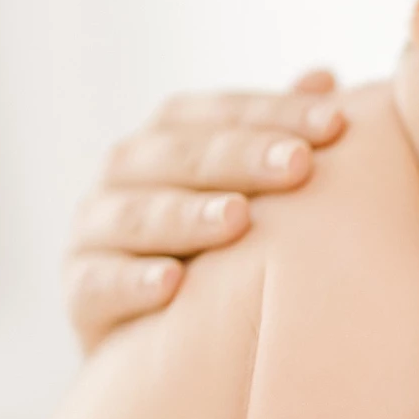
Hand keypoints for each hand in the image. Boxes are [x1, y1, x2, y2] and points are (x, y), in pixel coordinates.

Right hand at [67, 68, 346, 349]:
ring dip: (186, 215)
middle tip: (298, 165)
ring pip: (135, 214)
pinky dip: (133, 281)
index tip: (337, 125)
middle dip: (239, 157)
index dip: (278, 113)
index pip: (223, 113)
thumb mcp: (254, 188)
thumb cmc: (224, 245)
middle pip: (179, 154)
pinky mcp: (80, 291)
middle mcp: (126, 173)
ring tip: (237, 219)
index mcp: (170, 135)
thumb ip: (281, 135)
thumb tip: (323, 77)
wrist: (168, 341)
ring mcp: (95, 229)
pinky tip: (173, 283)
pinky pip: (99, 282)